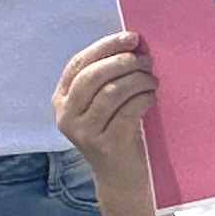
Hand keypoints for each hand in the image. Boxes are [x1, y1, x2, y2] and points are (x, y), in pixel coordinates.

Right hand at [50, 32, 162, 215]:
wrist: (120, 177)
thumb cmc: (115, 131)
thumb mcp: (101, 104)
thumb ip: (106, 77)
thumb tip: (132, 43)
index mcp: (61, 99)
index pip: (80, 63)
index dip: (105, 46)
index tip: (131, 37)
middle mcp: (66, 116)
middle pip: (93, 76)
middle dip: (123, 61)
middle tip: (146, 59)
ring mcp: (84, 133)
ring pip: (112, 92)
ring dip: (137, 79)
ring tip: (152, 80)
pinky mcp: (105, 145)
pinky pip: (127, 110)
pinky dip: (143, 98)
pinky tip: (152, 97)